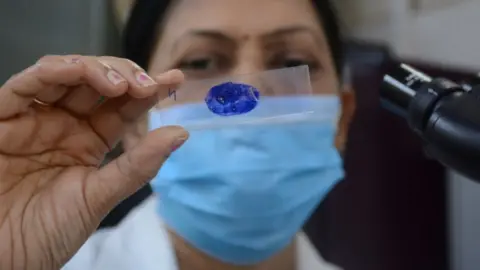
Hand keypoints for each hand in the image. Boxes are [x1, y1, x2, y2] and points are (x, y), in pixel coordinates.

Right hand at [0, 55, 187, 268]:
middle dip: (124, 75)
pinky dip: (50, 72)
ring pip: (63, 75)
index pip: (124, 107)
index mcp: (89, 141)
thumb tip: (182, 133)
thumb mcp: (99, 197)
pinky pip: (23, 87)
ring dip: (93, 69)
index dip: (148, 91)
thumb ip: (138, 165)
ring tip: (120, 84)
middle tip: (147, 85)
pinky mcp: (1, 120)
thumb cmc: (47, 232)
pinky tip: (77, 70)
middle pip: (96, 83)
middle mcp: (64, 124)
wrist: (3, 259)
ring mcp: (34, 120)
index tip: (176, 79)